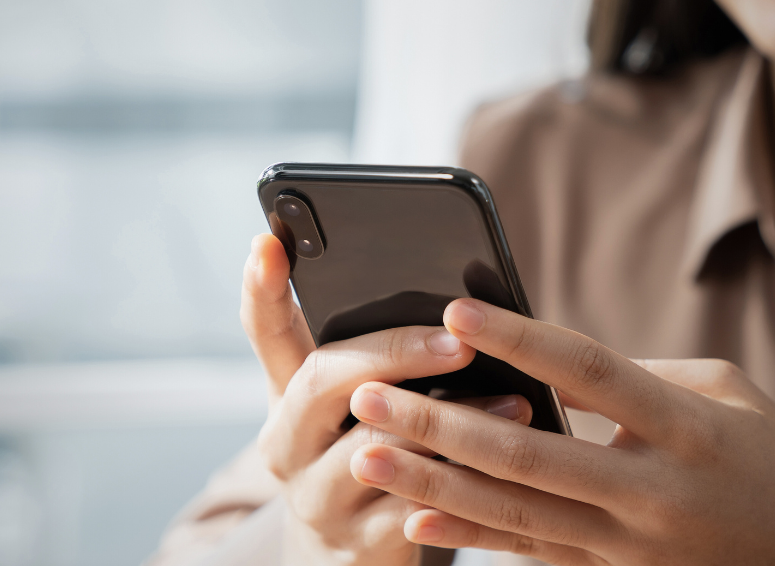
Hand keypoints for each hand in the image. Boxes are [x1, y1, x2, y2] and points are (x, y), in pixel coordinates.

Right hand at [241, 236, 532, 564]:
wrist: (342, 564)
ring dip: (452, 421)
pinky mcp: (357, 546)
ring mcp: (316, 497)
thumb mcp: (350, 411)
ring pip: (376, 447)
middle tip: (458, 342)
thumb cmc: (362, 463)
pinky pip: (414, 510)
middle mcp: (286, 443)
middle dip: (395, 352)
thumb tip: (453, 301)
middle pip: (322, 380)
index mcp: (285, 397)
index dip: (261, 288)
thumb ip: (378, 360)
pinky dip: (465, 485)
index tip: (267, 242)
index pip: (266, 332)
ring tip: (513, 400)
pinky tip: (506, 468)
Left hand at [348, 298, 774, 564]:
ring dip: (431, 484)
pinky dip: (469, 540)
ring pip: (513, 514)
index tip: (455, 310)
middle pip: (528, 454)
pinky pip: (530, 556)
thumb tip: (542, 359)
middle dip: (440, 423)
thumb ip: (633, 375)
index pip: (591, 374)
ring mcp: (628, 546)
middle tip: (368, 391)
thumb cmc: (770, 458)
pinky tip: (413, 522)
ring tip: (367, 452)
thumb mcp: (723, 395)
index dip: (521, 340)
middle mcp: (652, 493)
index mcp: (686, 430)